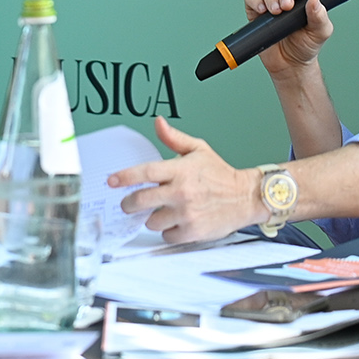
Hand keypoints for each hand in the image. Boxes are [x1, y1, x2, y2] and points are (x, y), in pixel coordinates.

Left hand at [108, 117, 264, 243]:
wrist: (246, 197)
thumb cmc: (221, 174)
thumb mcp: (199, 150)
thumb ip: (174, 138)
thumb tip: (158, 122)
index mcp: (181, 170)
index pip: (146, 173)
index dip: (125, 177)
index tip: (111, 181)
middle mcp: (182, 192)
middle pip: (141, 200)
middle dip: (128, 204)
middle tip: (128, 204)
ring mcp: (187, 213)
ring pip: (151, 221)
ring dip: (153, 218)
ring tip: (163, 211)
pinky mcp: (193, 231)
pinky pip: (166, 235)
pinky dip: (168, 231)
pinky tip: (176, 222)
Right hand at [243, 0, 332, 76]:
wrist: (289, 64)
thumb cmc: (306, 46)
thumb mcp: (320, 32)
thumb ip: (320, 16)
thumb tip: (315, 0)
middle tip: (288, 7)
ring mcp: (272, 2)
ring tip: (276, 12)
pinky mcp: (256, 12)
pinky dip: (254, 0)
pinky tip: (262, 10)